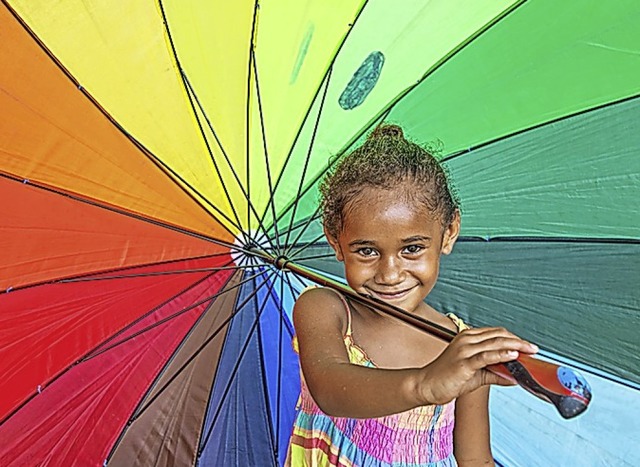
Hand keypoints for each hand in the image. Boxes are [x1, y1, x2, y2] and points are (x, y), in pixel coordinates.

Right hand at [418, 327, 537, 404]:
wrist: (426, 385)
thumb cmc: (447, 377)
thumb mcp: (476, 374)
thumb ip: (496, 372)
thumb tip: (515, 377)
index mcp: (468, 337)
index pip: (497, 333)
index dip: (515, 339)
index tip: (528, 347)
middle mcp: (466, 340)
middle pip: (499, 335)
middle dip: (519, 341)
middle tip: (534, 349)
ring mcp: (464, 350)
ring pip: (494, 343)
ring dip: (515, 347)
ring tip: (529, 351)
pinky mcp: (463, 362)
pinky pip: (485, 356)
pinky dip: (501, 355)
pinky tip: (513, 357)